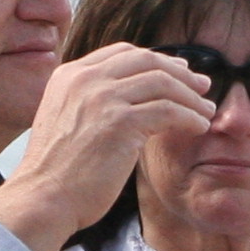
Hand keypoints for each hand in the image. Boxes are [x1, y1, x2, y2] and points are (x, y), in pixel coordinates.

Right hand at [0, 45, 215, 250]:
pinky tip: (198, 127)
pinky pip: (167, 110)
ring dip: (191, 97)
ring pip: (162, 82)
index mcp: (69, 75)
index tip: (178, 72)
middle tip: (202, 86)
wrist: (43, 197)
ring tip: (206, 111)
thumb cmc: (57, 172)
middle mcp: (84, 79)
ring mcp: (102, 97)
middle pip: (146, 60)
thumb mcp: (66, 120)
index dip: (156, 60)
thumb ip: (90, 102)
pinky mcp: (120, 121)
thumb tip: (131, 99)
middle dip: (179, 72)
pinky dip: (189, 117)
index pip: (122, 52)